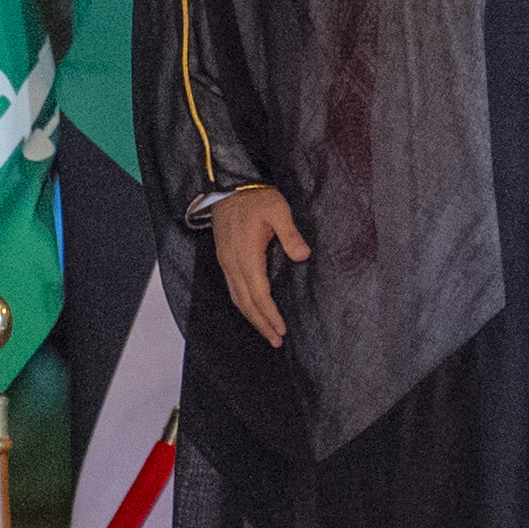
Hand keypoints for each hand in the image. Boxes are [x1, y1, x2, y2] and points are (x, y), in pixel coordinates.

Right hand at [211, 189, 308, 348]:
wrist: (228, 187)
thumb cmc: (255, 197)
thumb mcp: (278, 209)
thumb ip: (290, 233)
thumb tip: (304, 255)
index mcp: (247, 255)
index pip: (259, 294)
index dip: (270, 314)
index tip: (281, 330)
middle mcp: (233, 263)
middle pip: (246, 303)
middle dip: (261, 323)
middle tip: (276, 340)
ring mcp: (226, 262)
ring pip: (237, 298)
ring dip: (252, 317)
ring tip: (266, 332)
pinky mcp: (224, 258)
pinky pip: (233, 289)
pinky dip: (244, 304)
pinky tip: (252, 310)